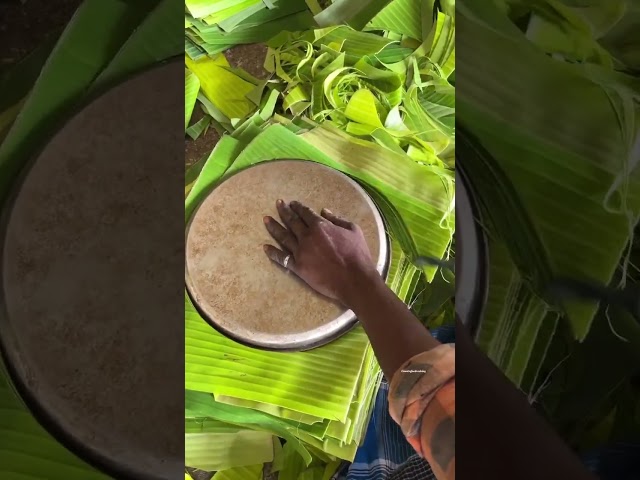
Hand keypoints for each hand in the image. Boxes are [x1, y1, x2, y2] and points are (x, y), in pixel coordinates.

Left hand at [263, 199, 378, 305]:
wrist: (354, 279)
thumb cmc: (357, 254)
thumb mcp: (353, 230)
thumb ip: (338, 219)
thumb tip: (325, 211)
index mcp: (320, 226)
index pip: (305, 212)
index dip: (298, 207)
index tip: (292, 203)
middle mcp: (307, 236)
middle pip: (292, 221)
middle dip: (283, 211)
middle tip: (277, 204)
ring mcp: (301, 252)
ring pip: (283, 237)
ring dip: (273, 227)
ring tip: (265, 219)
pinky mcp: (298, 267)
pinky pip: (282, 258)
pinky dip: (273, 253)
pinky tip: (265, 247)